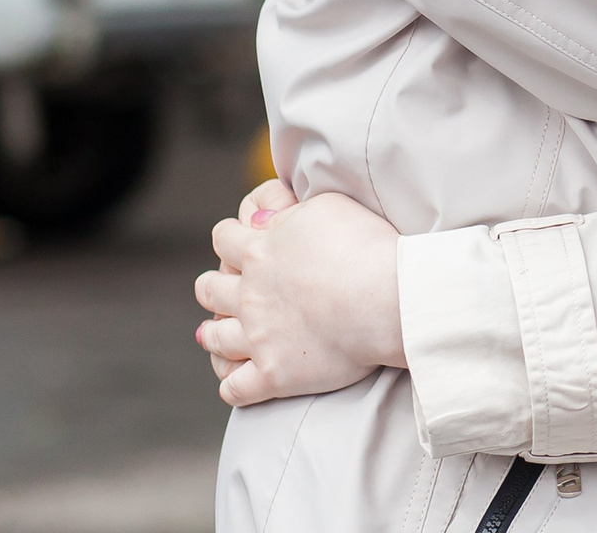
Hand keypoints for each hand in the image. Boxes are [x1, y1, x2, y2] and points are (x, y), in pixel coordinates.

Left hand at [195, 186, 405, 406]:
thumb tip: (256, 221)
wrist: (388, 299)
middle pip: (208, 290)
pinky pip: (235, 388)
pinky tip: (240, 379)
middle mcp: (250, 295)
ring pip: (215, 339)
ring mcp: (258, 337)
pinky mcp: (273, 375)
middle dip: (213, 287)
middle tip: (226, 290)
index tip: (238, 241)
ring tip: (216, 334)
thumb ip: (284, 213)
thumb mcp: (325, 207)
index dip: (228, 238)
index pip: (223, 238)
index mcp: (260, 251)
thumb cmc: (366, 246)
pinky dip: (233, 384)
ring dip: (214, 335)